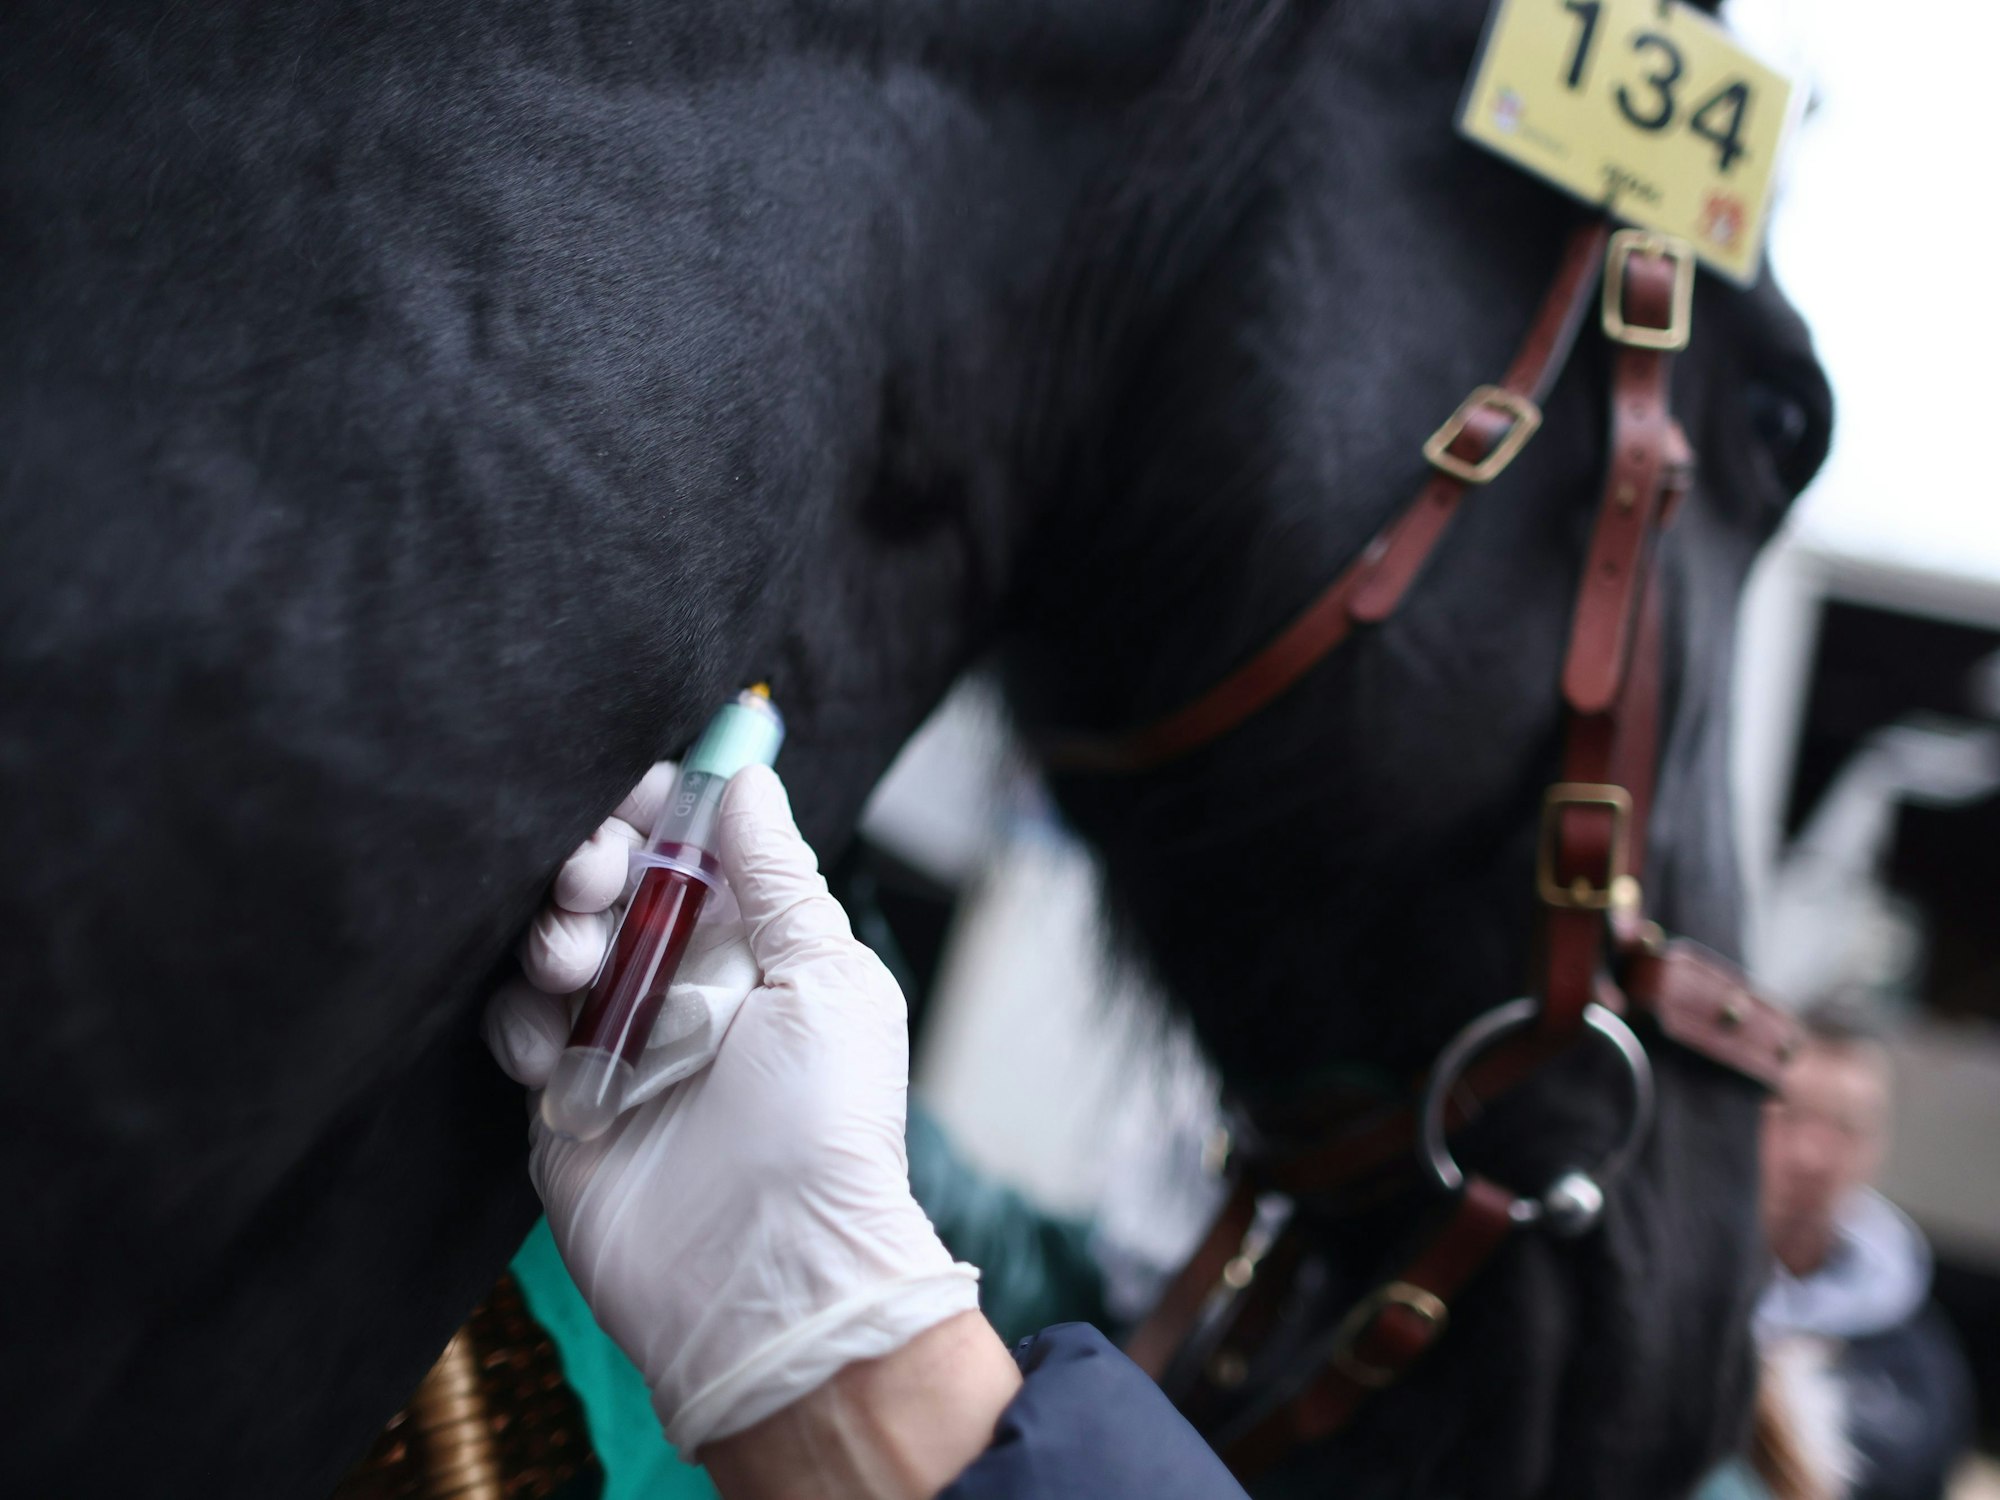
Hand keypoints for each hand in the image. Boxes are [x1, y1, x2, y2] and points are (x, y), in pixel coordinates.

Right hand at [487, 765, 980, 1455]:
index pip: (692, 845)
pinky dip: (520, 1018)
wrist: (763, 1273)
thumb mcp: (828, 978)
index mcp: (757, 944)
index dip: (653, 808)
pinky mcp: (561, 1095)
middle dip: (589, 859)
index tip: (629, 794)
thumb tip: (748, 776)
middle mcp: (685, 982)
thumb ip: (779, 874)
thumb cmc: (822, 1126)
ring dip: (551, 933)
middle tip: (591, 878)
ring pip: (554, 942)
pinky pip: (515, 1023)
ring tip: (572, 967)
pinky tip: (547, 1048)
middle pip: (611, 882)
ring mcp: (619, 1038)